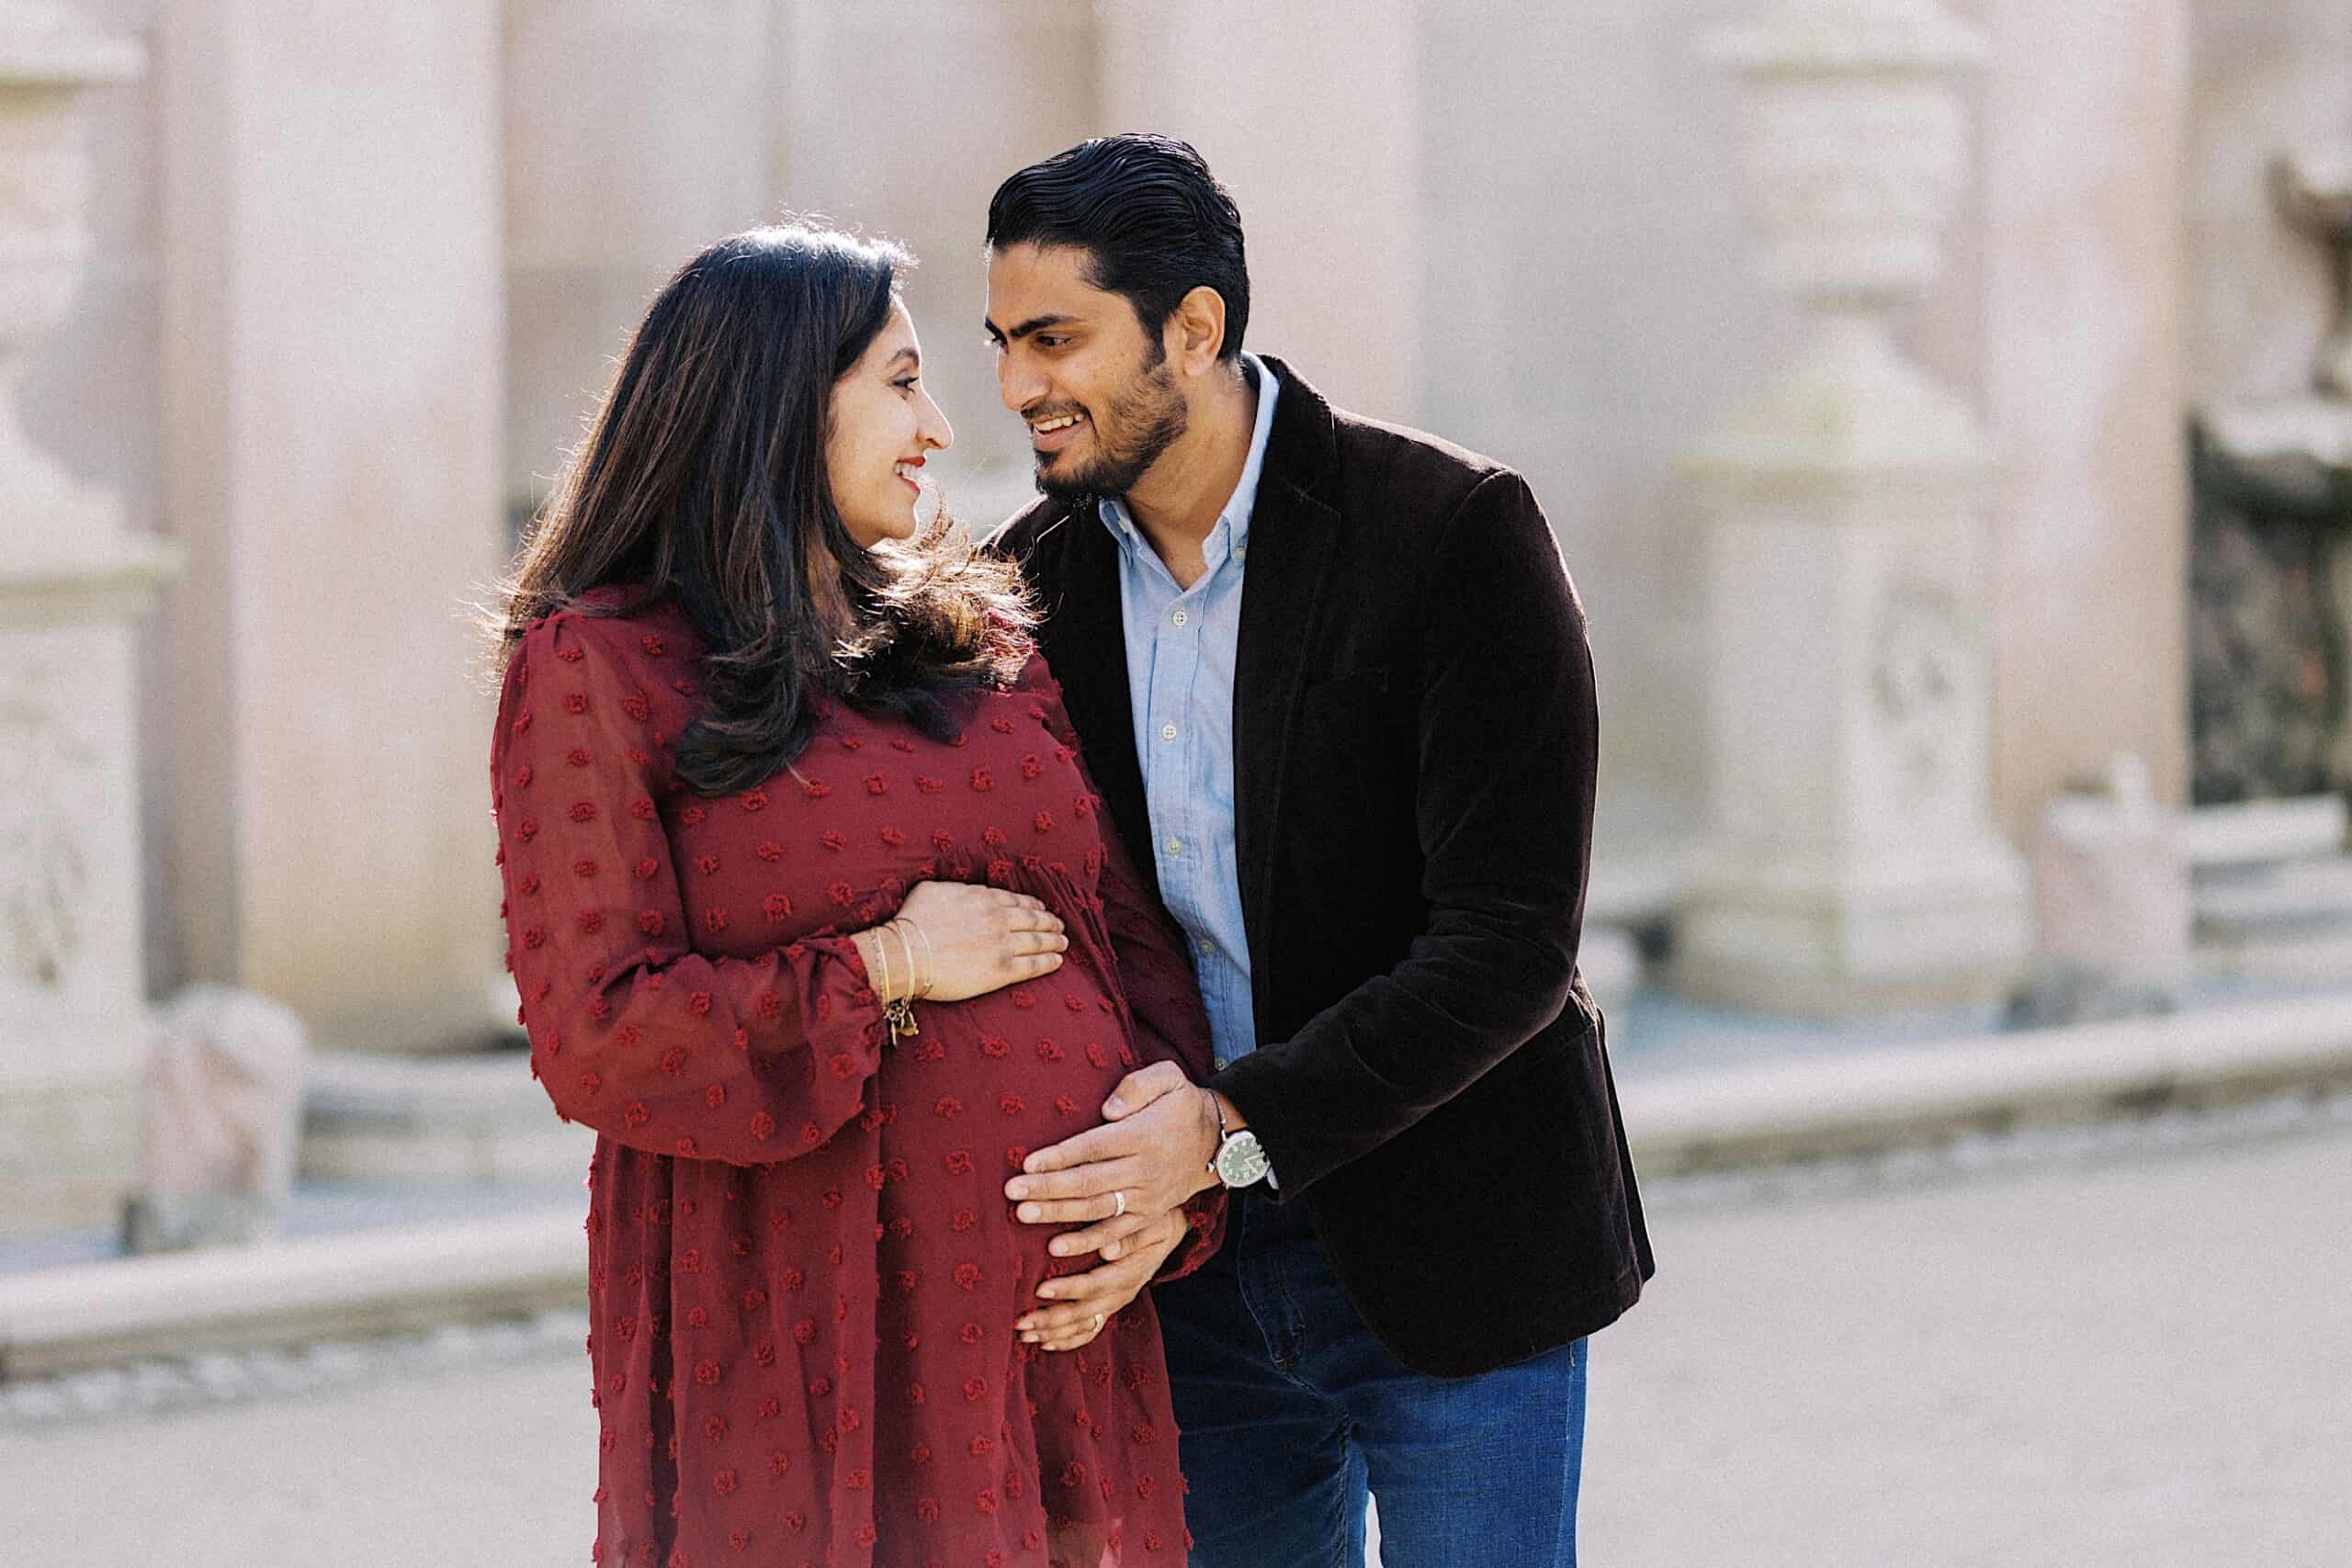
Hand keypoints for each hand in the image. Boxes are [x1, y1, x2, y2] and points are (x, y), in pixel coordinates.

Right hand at [881, 882, 1064, 1001]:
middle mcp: (998, 919)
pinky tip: (1057, 961)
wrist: (906, 954)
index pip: (1016, 900)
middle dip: (1049, 922)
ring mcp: (1002, 945)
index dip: (1032, 905)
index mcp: (983, 898)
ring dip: (1054, 940)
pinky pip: (1032, 965)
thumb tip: (961, 891)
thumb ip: (955, 889)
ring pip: (1037, 941)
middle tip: (1059, 925)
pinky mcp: (1001, 971)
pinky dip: (1048, 962)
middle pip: (1033, 919)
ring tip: (1063, 942)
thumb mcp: (932, 889)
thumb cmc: (911, 922)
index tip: (1040, 909)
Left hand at [1004, 1062, 1219, 1250]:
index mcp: (1142, 1135)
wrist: (1219, 1142)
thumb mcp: (1169, 1079)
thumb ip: (1138, 1087)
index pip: (1094, 1147)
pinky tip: (1060, 1250)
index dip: (1059, 1156)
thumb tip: (1108, 1109)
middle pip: (1089, 1182)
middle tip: (1012, 1194)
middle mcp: (1144, 1169)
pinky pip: (1118, 1233)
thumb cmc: (1182, 1105)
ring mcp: (1148, 1197)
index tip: (1027, 1163)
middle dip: (1047, 1189)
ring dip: (1059, 1216)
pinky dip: (1090, 1243)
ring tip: (1024, 1217)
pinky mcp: (1151, 1215)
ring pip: (1098, 1210)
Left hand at [1017, 1207, 1187, 1351]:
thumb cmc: (1154, 1220)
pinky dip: (1067, 1340)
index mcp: (1130, 1272)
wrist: (1167, 1232)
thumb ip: (1131, 1237)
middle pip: (1085, 1313)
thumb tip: (1107, 1249)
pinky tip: (1044, 1343)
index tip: (1040, 1289)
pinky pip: (1089, 1331)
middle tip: (1021, 1321)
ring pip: (1084, 1325)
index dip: (1068, 1289)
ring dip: (1053, 1332)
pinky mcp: (1110, 1307)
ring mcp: (1115, 1303)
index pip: (1096, 1285)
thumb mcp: (1151, 1223)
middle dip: (1051, 1318)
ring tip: (1024, 1334)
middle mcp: (1122, 1293)